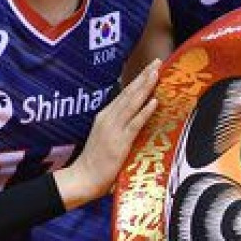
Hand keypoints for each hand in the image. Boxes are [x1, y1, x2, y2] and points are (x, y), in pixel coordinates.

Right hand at [55, 60, 159, 207]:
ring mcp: (114, 129)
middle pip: (129, 93)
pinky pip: (135, 124)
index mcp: (106, 115)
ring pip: (132, 103)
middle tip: (157, 61)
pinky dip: (144, 111)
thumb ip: (120, 126)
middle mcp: (109, 118)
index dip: (138, 79)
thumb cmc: (97, 160)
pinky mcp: (120, 142)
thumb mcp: (107, 136)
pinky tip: (154, 101)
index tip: (151, 67)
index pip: (125, 93)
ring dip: (145, 87)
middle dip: (144, 76)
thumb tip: (136, 117)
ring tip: (156, 73)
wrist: (83, 178)